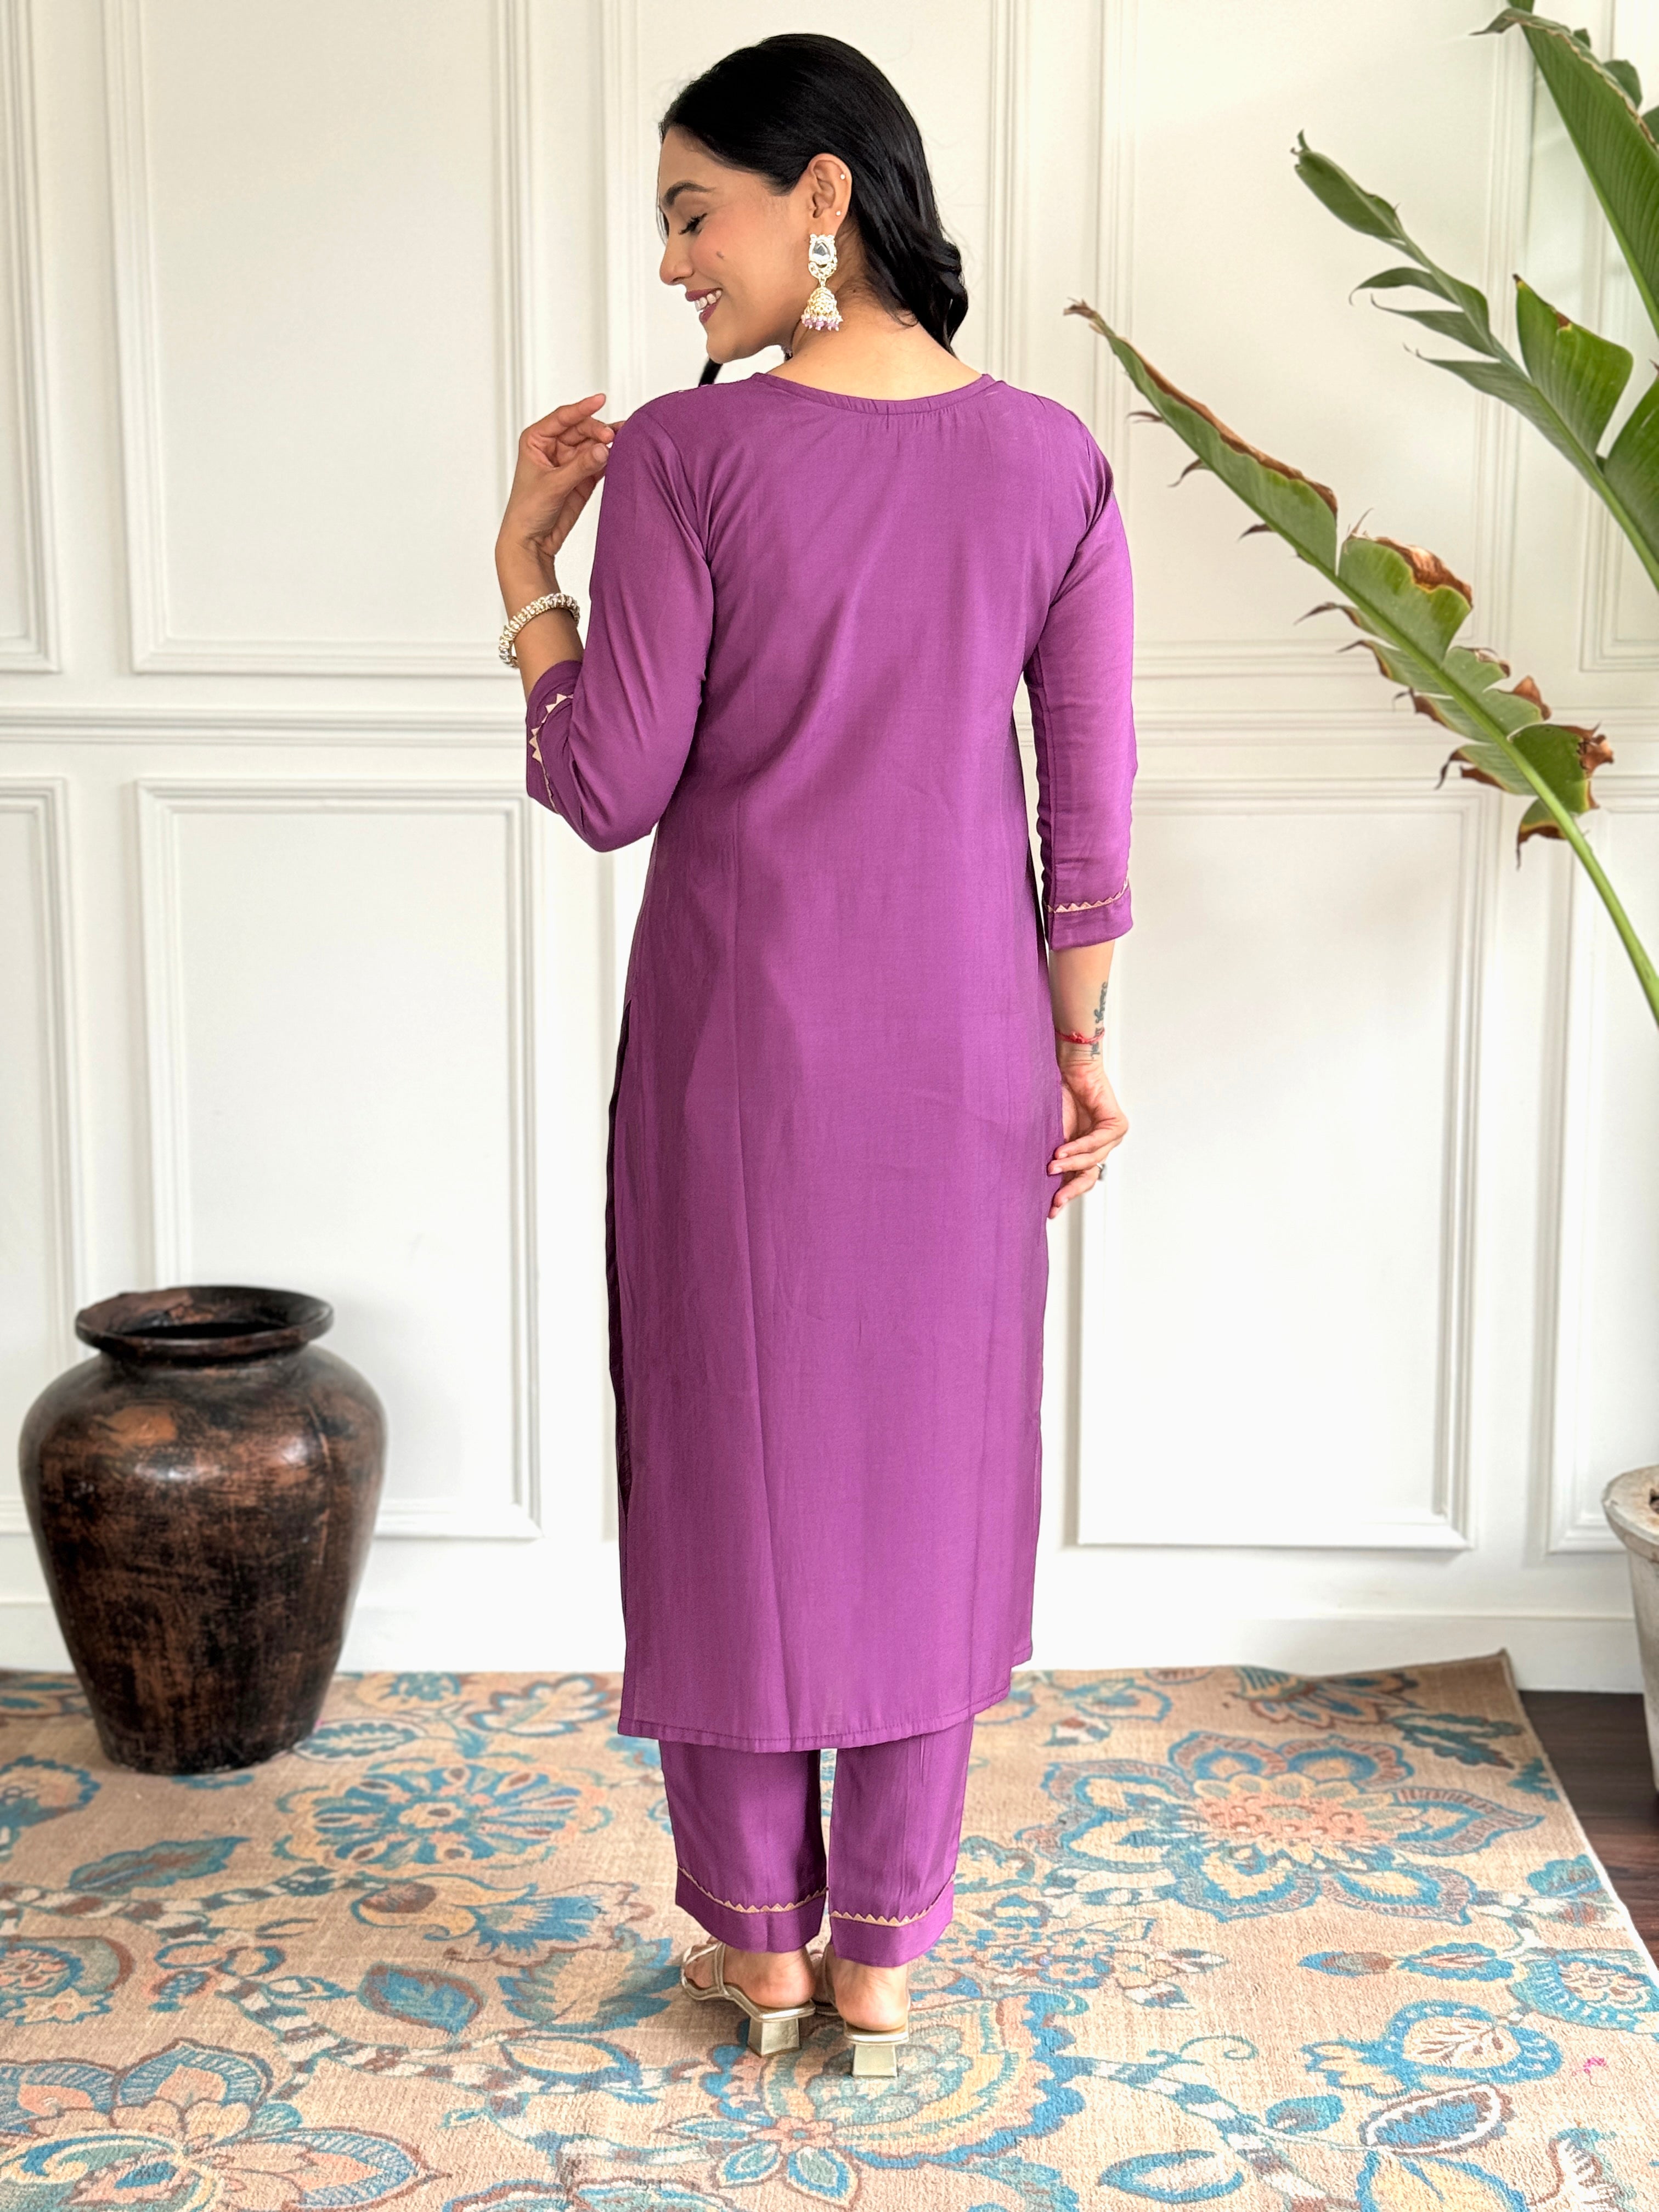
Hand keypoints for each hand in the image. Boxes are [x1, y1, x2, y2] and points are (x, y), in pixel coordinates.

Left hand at [496, 392, 625, 567]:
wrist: (531, 541)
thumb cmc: (528, 510)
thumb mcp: (553, 485)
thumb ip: (580, 466)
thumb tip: (604, 448)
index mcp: (537, 440)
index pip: (563, 418)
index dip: (582, 408)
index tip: (600, 400)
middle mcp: (554, 447)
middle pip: (582, 429)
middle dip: (598, 431)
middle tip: (612, 438)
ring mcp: (570, 462)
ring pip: (593, 445)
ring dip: (608, 444)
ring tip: (625, 441)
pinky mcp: (583, 477)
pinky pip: (600, 462)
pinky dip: (610, 459)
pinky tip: (622, 455)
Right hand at [1047, 1052, 1127, 1218]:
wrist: (1068, 1069)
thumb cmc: (1058, 1097)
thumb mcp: (1052, 1134)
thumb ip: (1053, 1158)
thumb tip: (1039, 1183)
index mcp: (1084, 1151)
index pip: (1078, 1178)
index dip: (1065, 1194)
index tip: (1050, 1210)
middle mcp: (1100, 1147)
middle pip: (1088, 1176)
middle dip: (1071, 1189)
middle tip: (1055, 1200)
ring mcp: (1111, 1137)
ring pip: (1092, 1160)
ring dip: (1071, 1165)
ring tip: (1051, 1167)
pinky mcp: (1116, 1124)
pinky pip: (1097, 1141)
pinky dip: (1079, 1147)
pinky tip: (1062, 1151)